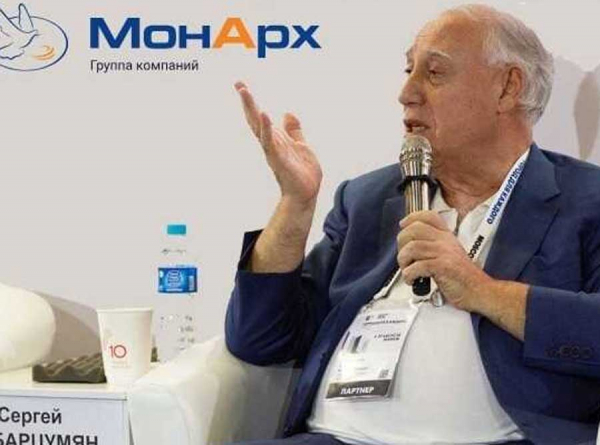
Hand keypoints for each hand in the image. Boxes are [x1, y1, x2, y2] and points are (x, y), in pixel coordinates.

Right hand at [235, 81, 321, 206]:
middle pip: (255, 119)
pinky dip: (266, 128)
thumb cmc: (303, 174)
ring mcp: (273, 151)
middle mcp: (270, 143)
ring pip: (259, 127)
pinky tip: (264, 114)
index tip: (241, 85)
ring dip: (252, 109)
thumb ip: (294, 131)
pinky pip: (270, 142)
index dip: (251, 102)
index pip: (260, 117)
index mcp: (276, 139)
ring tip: (245, 92)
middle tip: (238, 84)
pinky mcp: (278, 159)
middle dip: (247, 102)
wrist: (307, 194)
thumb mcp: (300, 146)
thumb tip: (288, 113)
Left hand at [396, 211, 494, 311]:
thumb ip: (433, 247)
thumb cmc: (462, 278)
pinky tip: (412, 280)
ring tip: (407, 270)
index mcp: (447, 237)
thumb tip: (410, 245)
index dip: (412, 217)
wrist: (479, 292)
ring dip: (403, 261)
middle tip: (404, 258)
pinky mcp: (443, 267)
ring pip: (412, 247)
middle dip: (401, 244)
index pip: (429, 216)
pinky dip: (408, 275)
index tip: (403, 224)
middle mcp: (445, 242)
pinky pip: (417, 266)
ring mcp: (444, 253)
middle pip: (414, 230)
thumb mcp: (450, 255)